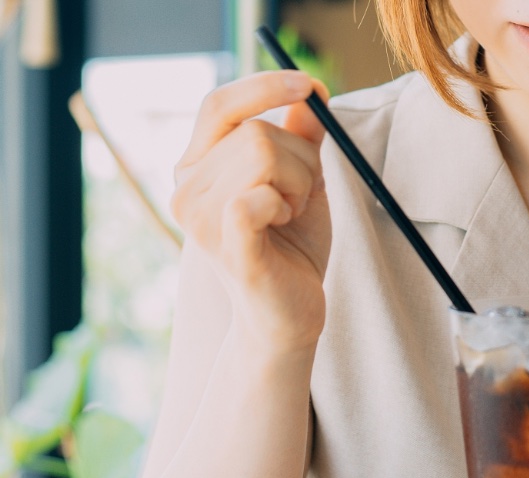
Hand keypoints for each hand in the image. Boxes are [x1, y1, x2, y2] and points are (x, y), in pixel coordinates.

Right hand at [171, 70, 331, 354]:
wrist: (289, 314)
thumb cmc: (292, 247)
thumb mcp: (301, 182)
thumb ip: (302, 138)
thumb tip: (312, 91)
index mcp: (199, 168)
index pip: (219, 105)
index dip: (263, 86)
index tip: (308, 84)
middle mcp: (188, 190)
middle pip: (258, 133)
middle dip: (300, 161)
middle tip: (298, 199)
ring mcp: (201, 220)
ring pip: (265, 155)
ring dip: (298, 184)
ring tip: (289, 216)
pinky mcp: (228, 247)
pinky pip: (256, 196)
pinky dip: (283, 203)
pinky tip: (280, 225)